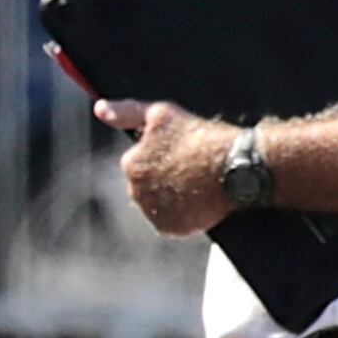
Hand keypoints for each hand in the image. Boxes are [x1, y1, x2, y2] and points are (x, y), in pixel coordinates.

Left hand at [93, 96, 234, 237]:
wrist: (237, 168)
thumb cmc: (201, 137)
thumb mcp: (163, 114)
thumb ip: (127, 112)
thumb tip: (100, 109)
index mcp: (131, 165)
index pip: (139, 162)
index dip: (162, 157)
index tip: (182, 152)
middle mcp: (135, 192)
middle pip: (146, 185)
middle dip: (163, 178)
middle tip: (191, 168)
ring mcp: (153, 213)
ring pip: (157, 204)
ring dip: (171, 197)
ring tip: (197, 183)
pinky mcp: (171, 228)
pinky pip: (171, 221)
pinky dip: (182, 214)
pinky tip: (199, 201)